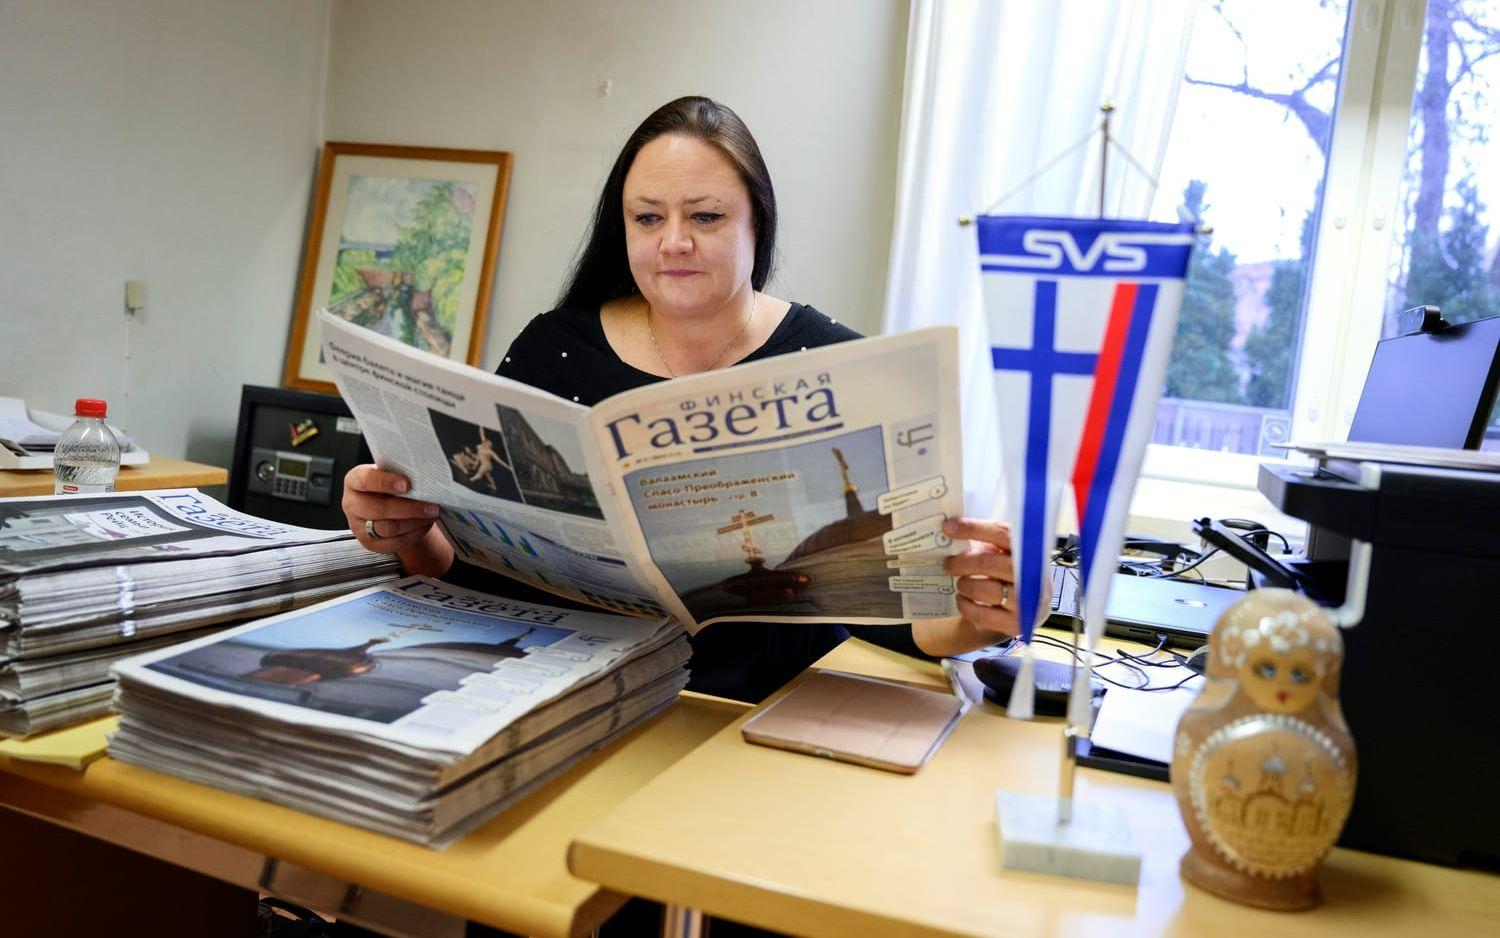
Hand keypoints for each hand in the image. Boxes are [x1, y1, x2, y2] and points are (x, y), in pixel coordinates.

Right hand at [341, 464, 452, 575]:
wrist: (390, 502)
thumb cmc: (391, 484)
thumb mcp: (391, 473)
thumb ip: (400, 473)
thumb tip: (423, 475)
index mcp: (354, 480)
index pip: (366, 480)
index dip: (386, 482)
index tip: (407, 484)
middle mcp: (352, 504)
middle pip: (378, 509)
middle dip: (409, 508)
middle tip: (431, 506)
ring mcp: (358, 526)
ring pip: (387, 528)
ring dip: (414, 522)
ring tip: (431, 514)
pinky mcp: (369, 543)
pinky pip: (393, 543)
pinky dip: (413, 534)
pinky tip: (424, 525)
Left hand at [942, 515, 1018, 639]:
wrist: (1026, 608)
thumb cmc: (1008, 573)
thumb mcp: (1004, 553)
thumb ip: (986, 542)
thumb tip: (951, 529)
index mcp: (1030, 550)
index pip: (1002, 533)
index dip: (974, 528)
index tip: (948, 527)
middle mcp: (1033, 575)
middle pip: (989, 563)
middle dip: (962, 563)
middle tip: (949, 564)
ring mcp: (1026, 601)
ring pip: (983, 590)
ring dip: (964, 585)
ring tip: (962, 584)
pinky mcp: (1016, 623)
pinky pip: (981, 615)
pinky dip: (965, 606)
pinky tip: (964, 600)